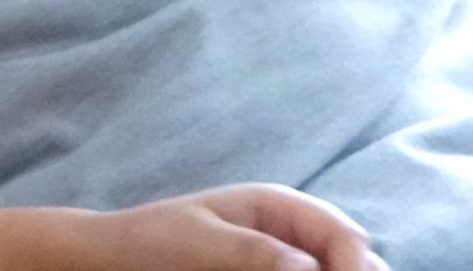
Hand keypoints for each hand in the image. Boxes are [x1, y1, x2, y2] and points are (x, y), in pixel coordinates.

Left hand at [78, 184, 387, 270]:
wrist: (117, 260)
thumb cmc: (152, 242)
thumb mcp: (199, 242)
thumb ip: (251, 251)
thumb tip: (307, 267)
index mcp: (279, 207)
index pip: (344, 235)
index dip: (354, 267)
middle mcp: (292, 238)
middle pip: (352, 264)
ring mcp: (286, 266)